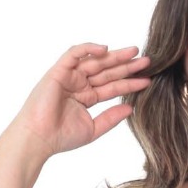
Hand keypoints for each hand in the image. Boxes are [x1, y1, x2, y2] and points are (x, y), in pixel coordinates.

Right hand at [8, 43, 151, 157]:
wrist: (39, 138)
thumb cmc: (62, 137)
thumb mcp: (94, 128)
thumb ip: (111, 118)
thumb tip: (131, 109)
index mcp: (87, 97)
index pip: (113, 87)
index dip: (130, 83)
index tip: (147, 81)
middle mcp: (79, 84)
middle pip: (107, 71)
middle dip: (127, 66)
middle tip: (147, 60)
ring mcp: (69, 76)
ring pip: (95, 61)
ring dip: (114, 56)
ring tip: (134, 52)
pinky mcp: (59, 71)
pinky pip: (74, 53)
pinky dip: (88, 48)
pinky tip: (105, 49)